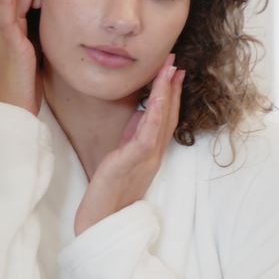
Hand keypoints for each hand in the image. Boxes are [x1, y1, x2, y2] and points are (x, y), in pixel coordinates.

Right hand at [0, 0, 48, 114]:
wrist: (14, 111)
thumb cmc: (25, 92)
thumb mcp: (37, 64)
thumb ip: (41, 47)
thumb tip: (54, 38)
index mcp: (18, 34)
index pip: (23, 0)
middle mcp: (10, 31)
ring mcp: (8, 35)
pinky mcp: (10, 43)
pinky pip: (8, 15)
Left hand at [73, 54, 183, 234]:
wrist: (103, 216)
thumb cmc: (111, 189)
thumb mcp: (123, 155)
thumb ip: (134, 134)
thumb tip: (140, 109)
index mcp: (151, 150)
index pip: (165, 117)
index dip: (170, 94)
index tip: (172, 72)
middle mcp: (155, 152)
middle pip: (169, 114)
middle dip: (172, 86)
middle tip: (175, 61)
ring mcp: (148, 156)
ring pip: (162, 119)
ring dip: (167, 92)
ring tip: (169, 68)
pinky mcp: (136, 159)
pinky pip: (149, 132)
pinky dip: (156, 111)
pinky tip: (158, 95)